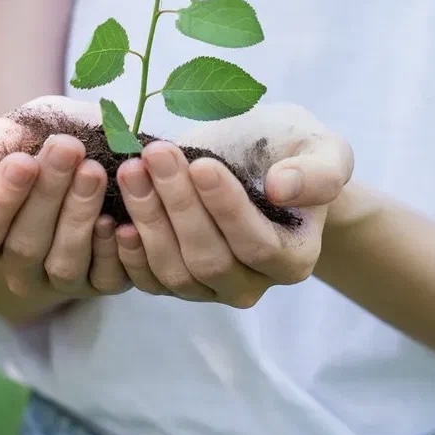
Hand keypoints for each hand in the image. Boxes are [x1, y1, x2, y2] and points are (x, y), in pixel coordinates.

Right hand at [0, 99, 129, 300]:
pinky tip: (112, 217)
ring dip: (79, 215)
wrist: (79, 149)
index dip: (2, 199)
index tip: (23, 161)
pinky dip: (109, 249)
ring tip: (93, 170)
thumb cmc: (28, 143)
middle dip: (48, 195)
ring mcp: (58, 279)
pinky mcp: (99, 282)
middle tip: (67, 149)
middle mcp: (17, 267)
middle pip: (24, 245)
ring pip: (64, 263)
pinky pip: (103, 278)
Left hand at [113, 103, 353, 305]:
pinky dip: (126, 250)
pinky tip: (114, 213)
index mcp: (293, 258)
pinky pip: (145, 280)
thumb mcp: (319, 147)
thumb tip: (283, 190)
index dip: (226, 207)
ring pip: (173, 270)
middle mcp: (251, 283)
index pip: (256, 244)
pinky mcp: (171, 281)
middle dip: (178, 204)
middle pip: (209, 259)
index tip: (202, 163)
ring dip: (148, 218)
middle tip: (155, 155)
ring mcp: (208, 288)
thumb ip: (319, 171)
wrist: (252, 159)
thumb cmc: (288, 151)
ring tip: (132, 169)